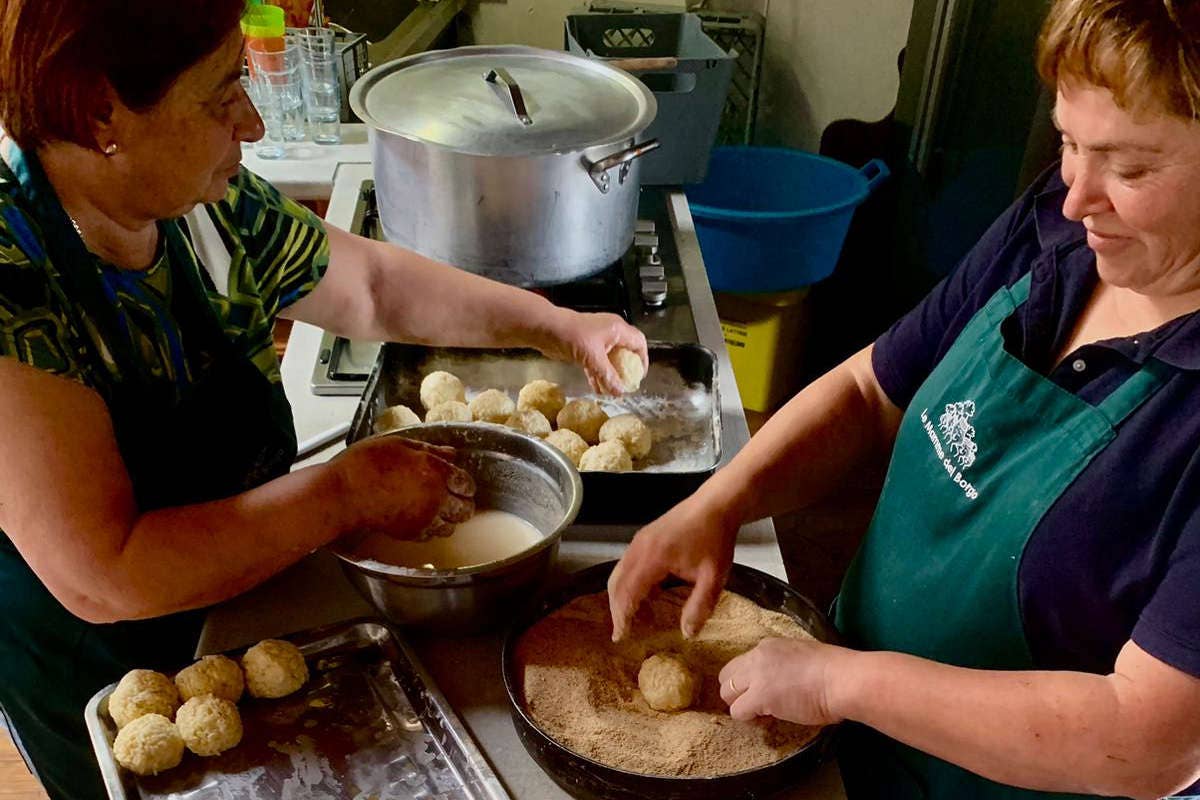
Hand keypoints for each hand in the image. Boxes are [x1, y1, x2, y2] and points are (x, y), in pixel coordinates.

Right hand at [332, 435, 475, 541]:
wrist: (344, 493)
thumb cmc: (366, 464)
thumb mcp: (400, 445)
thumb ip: (430, 450)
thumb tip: (450, 453)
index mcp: (436, 471)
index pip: (466, 483)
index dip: (466, 484)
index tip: (462, 484)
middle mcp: (436, 498)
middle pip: (465, 509)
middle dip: (464, 504)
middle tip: (457, 499)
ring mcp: (424, 518)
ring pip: (450, 526)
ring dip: (449, 519)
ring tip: (441, 511)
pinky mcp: (410, 533)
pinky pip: (431, 535)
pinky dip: (432, 529)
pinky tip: (424, 520)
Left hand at [539, 309, 647, 394]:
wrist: (546, 328)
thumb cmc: (572, 335)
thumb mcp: (593, 357)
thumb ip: (608, 375)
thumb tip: (620, 391)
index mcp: (617, 329)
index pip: (639, 343)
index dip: (643, 359)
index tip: (640, 376)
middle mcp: (610, 333)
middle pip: (626, 352)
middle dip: (626, 370)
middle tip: (626, 385)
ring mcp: (597, 340)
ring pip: (610, 359)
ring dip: (611, 374)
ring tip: (612, 391)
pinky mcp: (585, 347)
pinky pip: (597, 362)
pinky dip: (598, 374)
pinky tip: (597, 388)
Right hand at [607, 493, 738, 640]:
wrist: (716, 504)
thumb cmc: (715, 539)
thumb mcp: (713, 577)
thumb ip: (699, 607)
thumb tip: (687, 634)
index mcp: (653, 558)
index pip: (627, 593)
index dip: (622, 616)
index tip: (620, 636)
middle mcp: (639, 548)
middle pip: (616, 583)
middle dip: (618, 609)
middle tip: (625, 631)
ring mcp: (640, 540)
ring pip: (619, 573)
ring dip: (623, 595)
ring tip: (638, 616)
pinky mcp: (644, 537)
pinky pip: (628, 564)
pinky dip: (630, 582)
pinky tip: (650, 594)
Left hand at [718, 638, 851, 725]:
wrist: (842, 679)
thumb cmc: (835, 670)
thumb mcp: (803, 655)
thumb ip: (786, 664)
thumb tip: (783, 681)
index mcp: (769, 645)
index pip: (743, 662)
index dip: (750, 680)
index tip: (765, 690)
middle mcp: (757, 656)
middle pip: (727, 676)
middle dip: (737, 692)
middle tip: (756, 704)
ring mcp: (756, 676)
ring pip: (727, 693)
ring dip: (741, 705)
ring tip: (762, 713)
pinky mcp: (760, 697)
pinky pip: (738, 711)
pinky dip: (749, 718)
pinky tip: (767, 719)